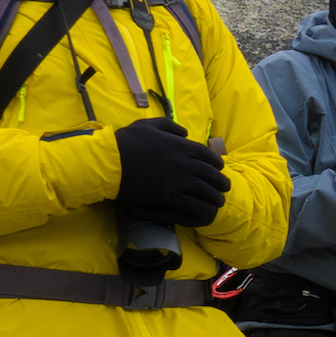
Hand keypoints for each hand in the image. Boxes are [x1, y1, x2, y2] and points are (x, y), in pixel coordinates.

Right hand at [114, 120, 229, 228]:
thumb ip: (170, 126)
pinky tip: (207, 212)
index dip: (216, 162)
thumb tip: (185, 133)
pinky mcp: (169, 197)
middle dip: (221, 182)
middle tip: (225, 187)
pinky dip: (203, 208)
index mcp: (180, 145)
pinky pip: (193, 204)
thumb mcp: (148, 124)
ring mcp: (178, 180)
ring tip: (219, 202)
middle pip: (211, 174)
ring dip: (215, 197)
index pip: (207, 154)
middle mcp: (184, 162)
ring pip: (206, 191)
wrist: (110, 161)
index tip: (220, 168)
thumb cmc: (126, 141)